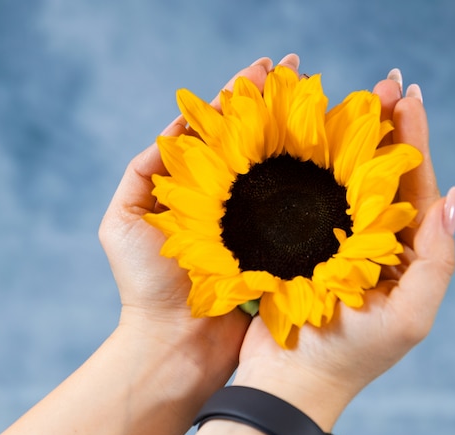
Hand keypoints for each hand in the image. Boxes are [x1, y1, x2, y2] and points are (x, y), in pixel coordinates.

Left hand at [98, 55, 300, 386]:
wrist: (175, 346)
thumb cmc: (145, 287)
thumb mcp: (123, 221)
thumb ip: (143, 172)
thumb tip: (177, 124)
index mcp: (193, 190)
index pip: (219, 132)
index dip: (240, 97)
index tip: (266, 68)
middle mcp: (228, 204)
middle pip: (255, 145)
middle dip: (278, 107)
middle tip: (301, 73)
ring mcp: (255, 228)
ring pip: (280, 175)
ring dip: (302, 138)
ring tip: (323, 102)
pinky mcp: (277, 254)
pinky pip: (296, 216)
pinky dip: (313, 188)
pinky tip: (332, 158)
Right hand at [234, 70, 454, 430]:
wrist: (288, 382)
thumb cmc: (351, 356)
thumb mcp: (411, 316)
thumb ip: (437, 259)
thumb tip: (451, 198)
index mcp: (405, 260)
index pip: (416, 191)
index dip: (414, 144)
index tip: (407, 98)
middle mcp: (374, 248)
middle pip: (383, 179)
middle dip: (387, 132)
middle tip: (384, 86)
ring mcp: (335, 247)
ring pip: (346, 186)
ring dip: (350, 145)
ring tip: (352, 104)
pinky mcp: (298, 250)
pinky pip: (309, 204)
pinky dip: (312, 174)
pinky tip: (310, 147)